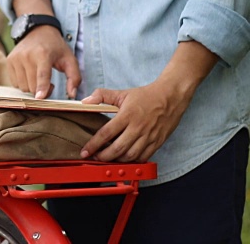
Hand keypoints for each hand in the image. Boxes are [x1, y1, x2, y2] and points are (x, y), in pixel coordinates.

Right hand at [7, 26, 80, 98]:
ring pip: (22, 87)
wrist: (38, 31)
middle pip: (32, 85)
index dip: (42, 87)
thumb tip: (72, 95)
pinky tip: (30, 75)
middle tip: (50, 84)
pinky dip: (23, 83)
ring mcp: (15, 58)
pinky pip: (15, 83)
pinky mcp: (9, 61)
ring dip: (32, 87)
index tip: (40, 97)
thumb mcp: (69, 59)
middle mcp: (26, 55)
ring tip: (39, 78)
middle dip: (41, 91)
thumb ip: (74, 77)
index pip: (42, 74)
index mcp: (43, 53)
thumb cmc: (55, 47)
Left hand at [79, 40, 218, 161]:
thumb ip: (101, 95)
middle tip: (95, 158)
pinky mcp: (157, 142)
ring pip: (130, 156)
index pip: (106, 133)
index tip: (84, 151)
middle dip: (103, 156)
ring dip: (117, 161)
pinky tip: (124, 159)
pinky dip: (133, 161)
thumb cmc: (146, 96)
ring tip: (108, 159)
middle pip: (118, 149)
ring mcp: (149, 136)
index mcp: (127, 115)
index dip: (94, 144)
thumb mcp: (122, 93)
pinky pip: (143, 157)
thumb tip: (85, 101)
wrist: (171, 96)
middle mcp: (138, 127)